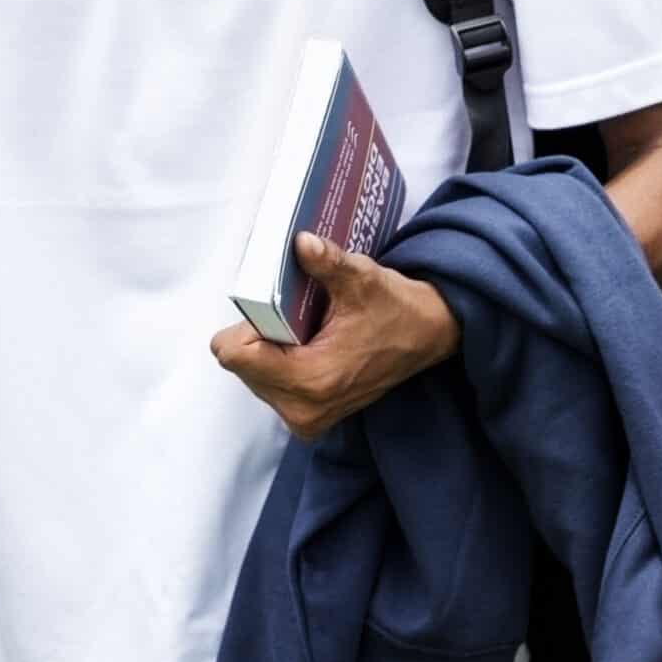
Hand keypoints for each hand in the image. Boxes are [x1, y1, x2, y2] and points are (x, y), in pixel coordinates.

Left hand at [211, 233, 457, 438]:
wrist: (427, 337)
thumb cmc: (396, 309)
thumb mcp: (363, 279)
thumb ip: (327, 262)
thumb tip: (301, 243)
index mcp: (310, 380)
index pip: (234, 355)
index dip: (248, 323)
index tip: (278, 306)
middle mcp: (301, 409)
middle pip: (241, 364)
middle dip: (261, 334)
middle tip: (299, 316)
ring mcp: (305, 419)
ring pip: (252, 374)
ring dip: (271, 349)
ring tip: (308, 331)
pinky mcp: (308, 418)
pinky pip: (268, 384)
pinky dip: (281, 361)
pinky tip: (310, 346)